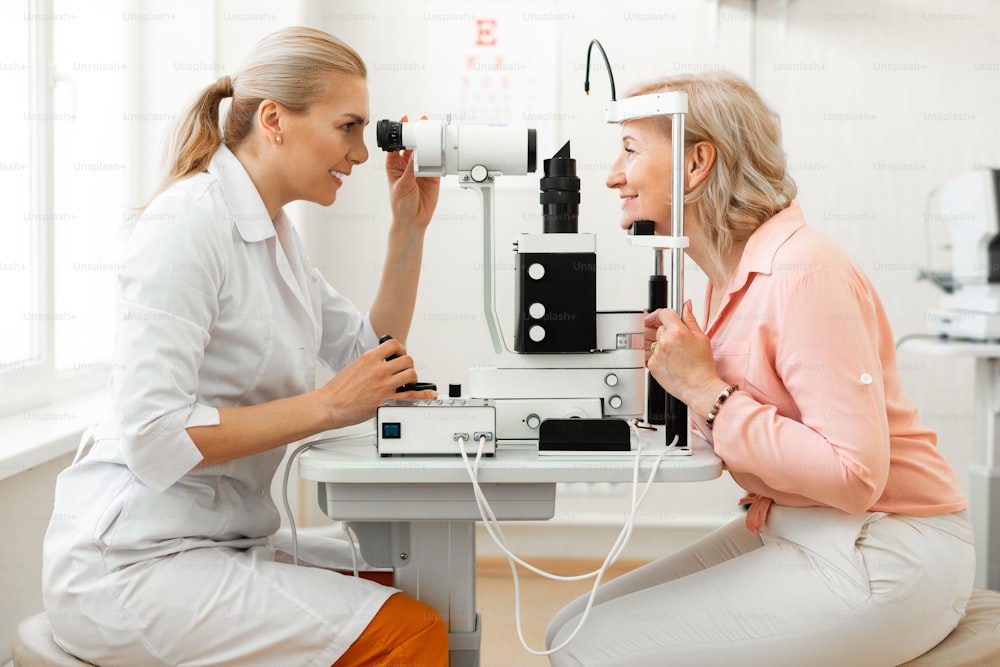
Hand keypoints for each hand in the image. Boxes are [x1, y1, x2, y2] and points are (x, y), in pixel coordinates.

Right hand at [316, 338, 435, 427]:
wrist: (330, 406)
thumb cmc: (337, 390)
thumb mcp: (353, 367)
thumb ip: (369, 363)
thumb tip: (380, 362)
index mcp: (369, 359)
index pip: (393, 344)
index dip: (401, 349)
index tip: (400, 354)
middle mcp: (378, 370)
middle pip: (407, 360)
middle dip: (408, 364)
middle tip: (405, 371)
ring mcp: (384, 385)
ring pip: (411, 374)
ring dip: (412, 378)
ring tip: (409, 383)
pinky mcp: (387, 400)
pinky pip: (412, 396)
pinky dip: (424, 394)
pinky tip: (429, 394)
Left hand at [386, 115, 440, 230]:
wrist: (413, 220)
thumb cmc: (400, 205)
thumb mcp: (402, 185)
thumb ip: (410, 169)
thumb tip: (415, 154)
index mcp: (394, 165)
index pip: (396, 144)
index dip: (400, 133)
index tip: (404, 121)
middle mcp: (406, 165)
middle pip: (412, 145)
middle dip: (416, 134)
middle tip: (421, 123)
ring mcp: (420, 170)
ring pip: (425, 152)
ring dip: (428, 143)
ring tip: (432, 134)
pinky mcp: (432, 176)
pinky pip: (436, 163)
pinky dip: (439, 157)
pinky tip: (440, 150)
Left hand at [647, 301, 725, 410]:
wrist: (699, 388)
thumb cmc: (703, 365)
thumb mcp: (701, 338)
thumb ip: (690, 319)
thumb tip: (686, 305)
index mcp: (677, 332)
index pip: (664, 313)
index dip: (669, 316)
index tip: (671, 320)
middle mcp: (664, 342)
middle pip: (660, 328)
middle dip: (669, 333)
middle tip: (681, 344)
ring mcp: (656, 354)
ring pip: (656, 342)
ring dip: (664, 346)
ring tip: (678, 356)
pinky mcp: (652, 365)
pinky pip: (653, 356)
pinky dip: (660, 358)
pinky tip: (672, 364)